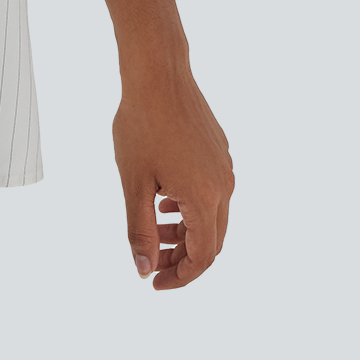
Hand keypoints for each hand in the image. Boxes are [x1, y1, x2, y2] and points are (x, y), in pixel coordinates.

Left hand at [113, 62, 233, 289]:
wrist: (159, 76)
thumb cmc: (142, 125)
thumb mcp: (134, 185)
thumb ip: (140, 231)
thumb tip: (144, 270)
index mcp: (205, 197)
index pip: (203, 257)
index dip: (180, 277)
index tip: (154, 283)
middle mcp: (224, 186)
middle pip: (211, 241)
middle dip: (181, 258)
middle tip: (151, 264)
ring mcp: (225, 168)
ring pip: (212, 218)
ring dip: (185, 233)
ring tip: (154, 231)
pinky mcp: (220, 154)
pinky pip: (212, 195)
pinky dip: (190, 209)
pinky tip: (164, 201)